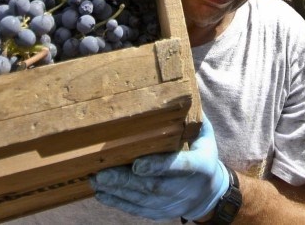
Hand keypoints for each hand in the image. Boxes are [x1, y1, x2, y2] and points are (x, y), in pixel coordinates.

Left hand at [91, 117, 229, 220]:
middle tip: (102, 173)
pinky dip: (118, 202)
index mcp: (201, 165)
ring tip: (96, 180)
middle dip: (126, 180)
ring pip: (142, 200)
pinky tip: (102, 193)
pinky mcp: (160, 213)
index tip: (137, 164)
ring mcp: (173, 204)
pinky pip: (137, 210)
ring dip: (117, 191)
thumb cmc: (202, 154)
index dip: (159, 166)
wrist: (207, 193)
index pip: (181, 166)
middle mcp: (187, 188)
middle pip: (154, 186)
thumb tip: (177, 92)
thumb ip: (191, 119)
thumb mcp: (204, 135)